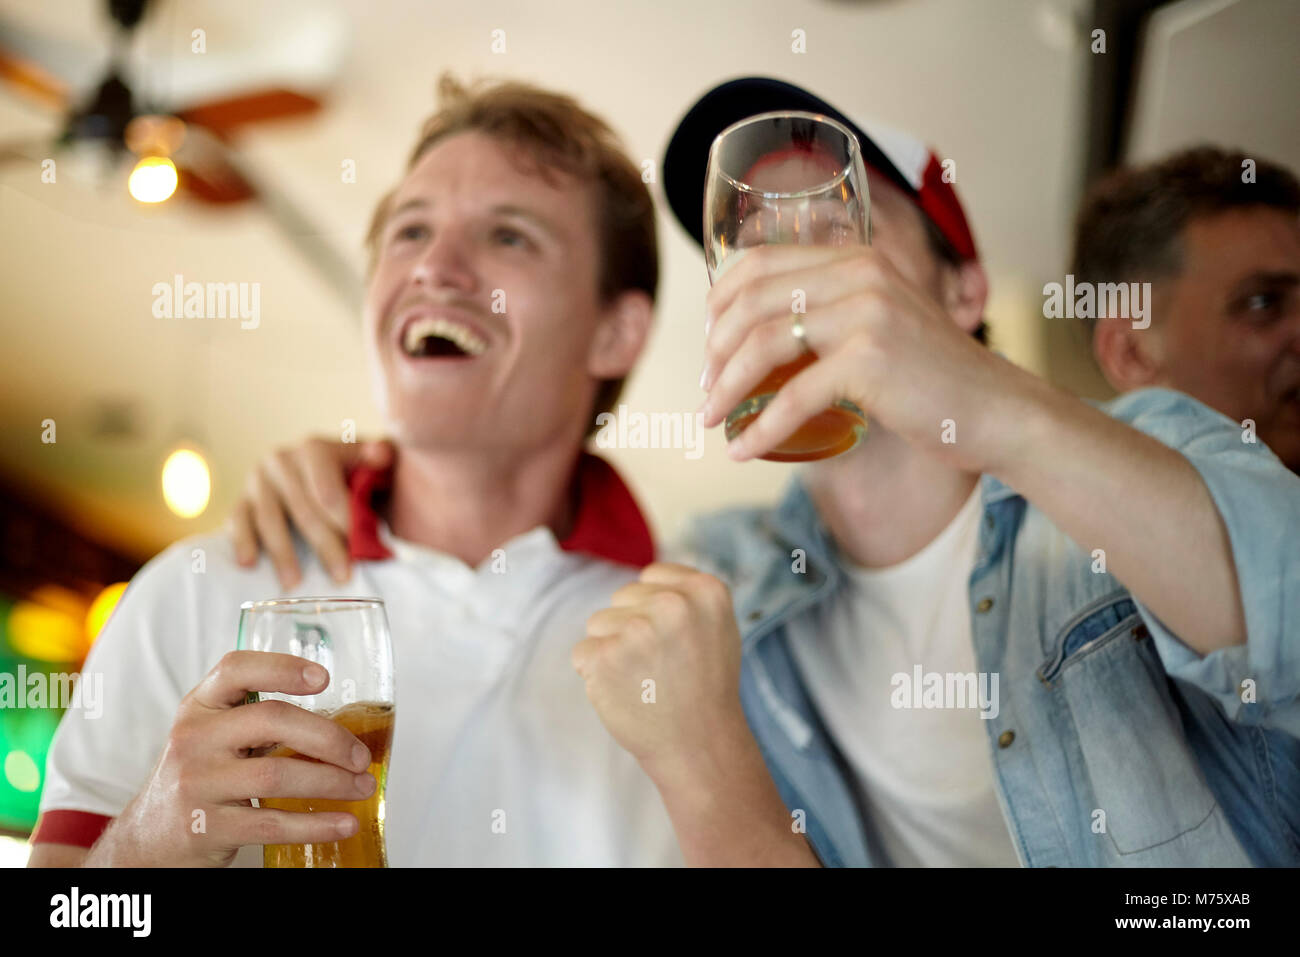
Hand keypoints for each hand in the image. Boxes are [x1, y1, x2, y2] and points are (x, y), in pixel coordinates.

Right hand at [89, 652, 375, 866]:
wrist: (150, 839)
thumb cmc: (201, 777)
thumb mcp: (214, 735)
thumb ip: (259, 719)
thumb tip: (343, 724)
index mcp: (200, 706)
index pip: (236, 669)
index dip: (281, 668)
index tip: (323, 678)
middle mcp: (194, 738)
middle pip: (271, 720)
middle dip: (328, 737)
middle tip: (360, 756)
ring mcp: (197, 784)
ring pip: (277, 774)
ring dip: (332, 782)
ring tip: (362, 787)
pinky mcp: (205, 828)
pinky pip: (271, 824)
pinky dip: (315, 824)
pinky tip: (344, 823)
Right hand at [228, 438, 393, 588]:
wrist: (319, 472)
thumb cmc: (352, 472)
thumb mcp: (370, 460)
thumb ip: (381, 456)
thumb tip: (381, 454)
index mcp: (314, 448)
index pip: (329, 492)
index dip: (346, 523)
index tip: (361, 551)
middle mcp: (281, 459)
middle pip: (303, 510)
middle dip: (325, 546)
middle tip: (342, 577)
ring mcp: (257, 480)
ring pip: (269, 520)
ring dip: (283, 555)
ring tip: (295, 584)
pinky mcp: (241, 498)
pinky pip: (237, 520)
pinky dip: (242, 542)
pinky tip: (248, 564)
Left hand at [572, 563, 750, 783]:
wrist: (699, 747)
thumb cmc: (704, 689)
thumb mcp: (715, 628)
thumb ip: (684, 596)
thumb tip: (643, 579)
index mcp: (705, 590)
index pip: (651, 577)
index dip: (655, 612)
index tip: (674, 644)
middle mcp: (673, 603)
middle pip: (622, 599)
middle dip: (632, 630)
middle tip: (661, 669)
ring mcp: (638, 630)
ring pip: (599, 624)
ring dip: (612, 652)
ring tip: (645, 682)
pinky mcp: (605, 657)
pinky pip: (583, 653)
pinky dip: (596, 676)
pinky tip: (625, 694)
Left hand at [699, 245, 1032, 469]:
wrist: (996, 409)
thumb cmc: (932, 378)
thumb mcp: (882, 322)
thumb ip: (835, 312)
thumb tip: (762, 336)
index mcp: (855, 258)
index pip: (757, 262)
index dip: (718, 302)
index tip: (708, 343)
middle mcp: (858, 273)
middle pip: (751, 302)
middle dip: (714, 351)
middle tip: (705, 389)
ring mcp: (865, 314)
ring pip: (763, 344)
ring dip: (725, 388)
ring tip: (711, 419)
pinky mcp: (870, 360)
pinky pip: (792, 396)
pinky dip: (760, 429)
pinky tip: (743, 451)